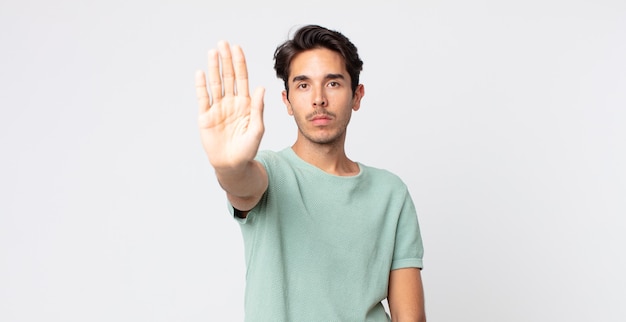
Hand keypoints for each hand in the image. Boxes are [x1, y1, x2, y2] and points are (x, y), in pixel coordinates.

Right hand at [195, 41, 264, 171]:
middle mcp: (231, 103)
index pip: (242, 78)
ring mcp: (218, 108)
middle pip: (228, 77)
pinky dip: (201, 86)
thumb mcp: (257, 128)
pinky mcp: (206, 117)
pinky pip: (203, 98)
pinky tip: (201, 73)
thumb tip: (261, 87)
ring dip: (214, 68)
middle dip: (226, 60)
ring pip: (215, 84)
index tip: (237, 48)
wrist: (233, 165)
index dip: (239, 63)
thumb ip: (258, 108)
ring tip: (212, 52)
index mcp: (245, 104)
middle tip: (223, 43)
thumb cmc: (248, 149)